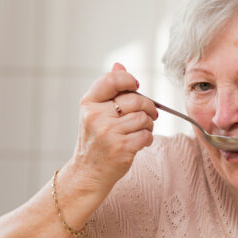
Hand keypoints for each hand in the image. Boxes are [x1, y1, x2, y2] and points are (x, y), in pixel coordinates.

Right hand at [70, 63, 157, 191]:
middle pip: (135, 99)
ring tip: (142, 130)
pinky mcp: (121, 148)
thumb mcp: (95, 113)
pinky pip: (146, 135)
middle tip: (150, 114)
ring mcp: (108, 133)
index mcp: (89, 103)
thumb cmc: (95, 140)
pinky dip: (148, 138)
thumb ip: (108, 90)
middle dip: (148, 106)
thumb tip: (119, 65)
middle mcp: (96, 116)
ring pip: (143, 118)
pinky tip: (140, 142)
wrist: (88, 172)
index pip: (112, 80)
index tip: (136, 86)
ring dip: (149, 124)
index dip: (129, 80)